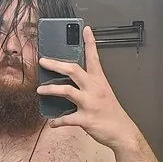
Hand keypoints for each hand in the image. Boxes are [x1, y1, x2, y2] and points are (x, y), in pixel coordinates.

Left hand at [37, 25, 136, 148]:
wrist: (122, 132)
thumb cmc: (111, 113)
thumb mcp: (104, 93)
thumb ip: (90, 86)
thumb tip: (71, 81)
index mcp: (99, 81)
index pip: (94, 58)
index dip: (90, 42)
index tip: (85, 29)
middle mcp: (94, 89)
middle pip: (73, 70)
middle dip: (56, 64)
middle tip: (43, 61)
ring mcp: (90, 103)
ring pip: (67, 91)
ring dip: (50, 90)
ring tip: (40, 90)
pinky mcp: (86, 119)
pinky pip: (67, 118)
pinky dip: (57, 121)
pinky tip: (52, 122)